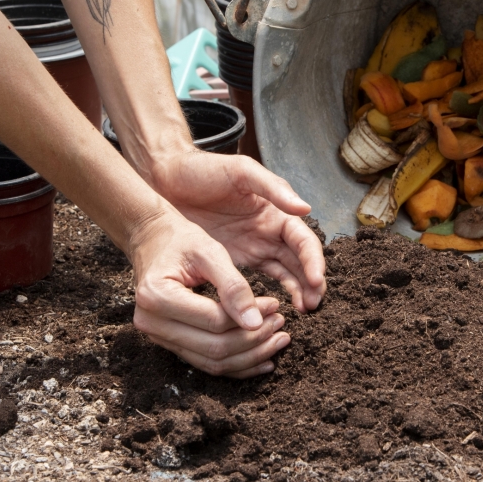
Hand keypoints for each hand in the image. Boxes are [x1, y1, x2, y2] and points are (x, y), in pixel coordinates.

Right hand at [129, 209, 290, 377]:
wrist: (153, 241)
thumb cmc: (181, 241)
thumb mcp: (209, 251)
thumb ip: (233, 286)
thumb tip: (255, 323)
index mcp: (157, 296)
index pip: (214, 320)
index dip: (251, 317)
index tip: (276, 305)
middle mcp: (151, 322)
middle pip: (214, 348)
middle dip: (254, 341)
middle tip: (281, 324)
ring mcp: (158, 337)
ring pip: (212, 362)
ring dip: (250, 356)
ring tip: (278, 340)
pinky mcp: (170, 343)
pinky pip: (206, 363)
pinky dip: (237, 365)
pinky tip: (263, 359)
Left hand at [148, 151, 325, 312]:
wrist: (166, 179)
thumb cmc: (204, 170)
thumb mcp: (241, 172)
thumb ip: (273, 188)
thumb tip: (306, 208)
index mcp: (276, 211)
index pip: (303, 240)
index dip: (313, 260)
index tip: (316, 281)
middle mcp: (270, 232)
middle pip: (300, 261)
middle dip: (311, 283)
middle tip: (312, 305)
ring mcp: (254, 247)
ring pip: (286, 274)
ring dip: (297, 291)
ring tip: (303, 311)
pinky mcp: (235, 260)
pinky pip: (261, 280)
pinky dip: (273, 294)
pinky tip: (276, 309)